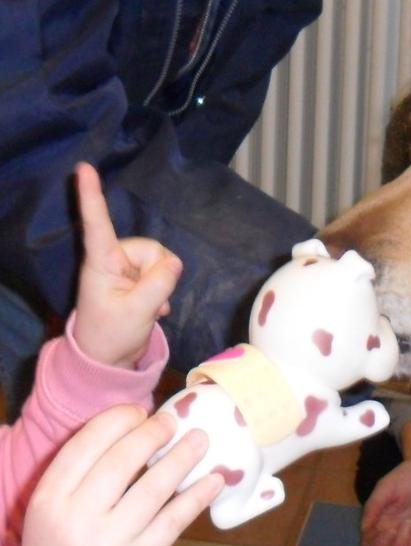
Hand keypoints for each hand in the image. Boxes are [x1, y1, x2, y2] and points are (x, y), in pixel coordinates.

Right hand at [20, 405, 223, 545]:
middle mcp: (77, 518)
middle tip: (172, 422)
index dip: (116, 422)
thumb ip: (82, 472)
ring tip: (200, 440)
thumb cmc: (63, 543)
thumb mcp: (54, 505)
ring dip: (182, 459)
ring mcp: (110, 542)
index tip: (139, 411)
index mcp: (51, 497)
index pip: (85, 446)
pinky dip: (197, 497)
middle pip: (120, 463)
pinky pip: (174, 521)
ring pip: (153, 489)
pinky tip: (213, 480)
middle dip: (151, 435)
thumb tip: (133, 428)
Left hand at [73, 163, 182, 367]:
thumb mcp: (138, 312)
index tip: (83, 168)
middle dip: (158, 271)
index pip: (97, 225)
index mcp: (102, 263)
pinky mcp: (138, 279)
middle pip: (150, 247)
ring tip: (149, 307)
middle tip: (149, 301)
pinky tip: (153, 309)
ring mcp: (126, 269)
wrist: (108, 359)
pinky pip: (163, 272)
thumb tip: (174, 262)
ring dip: (161, 284)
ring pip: (160, 260)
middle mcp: (112, 259)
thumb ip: (158, 284)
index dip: (91, 197)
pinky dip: (162, 291)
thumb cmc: (112, 335)